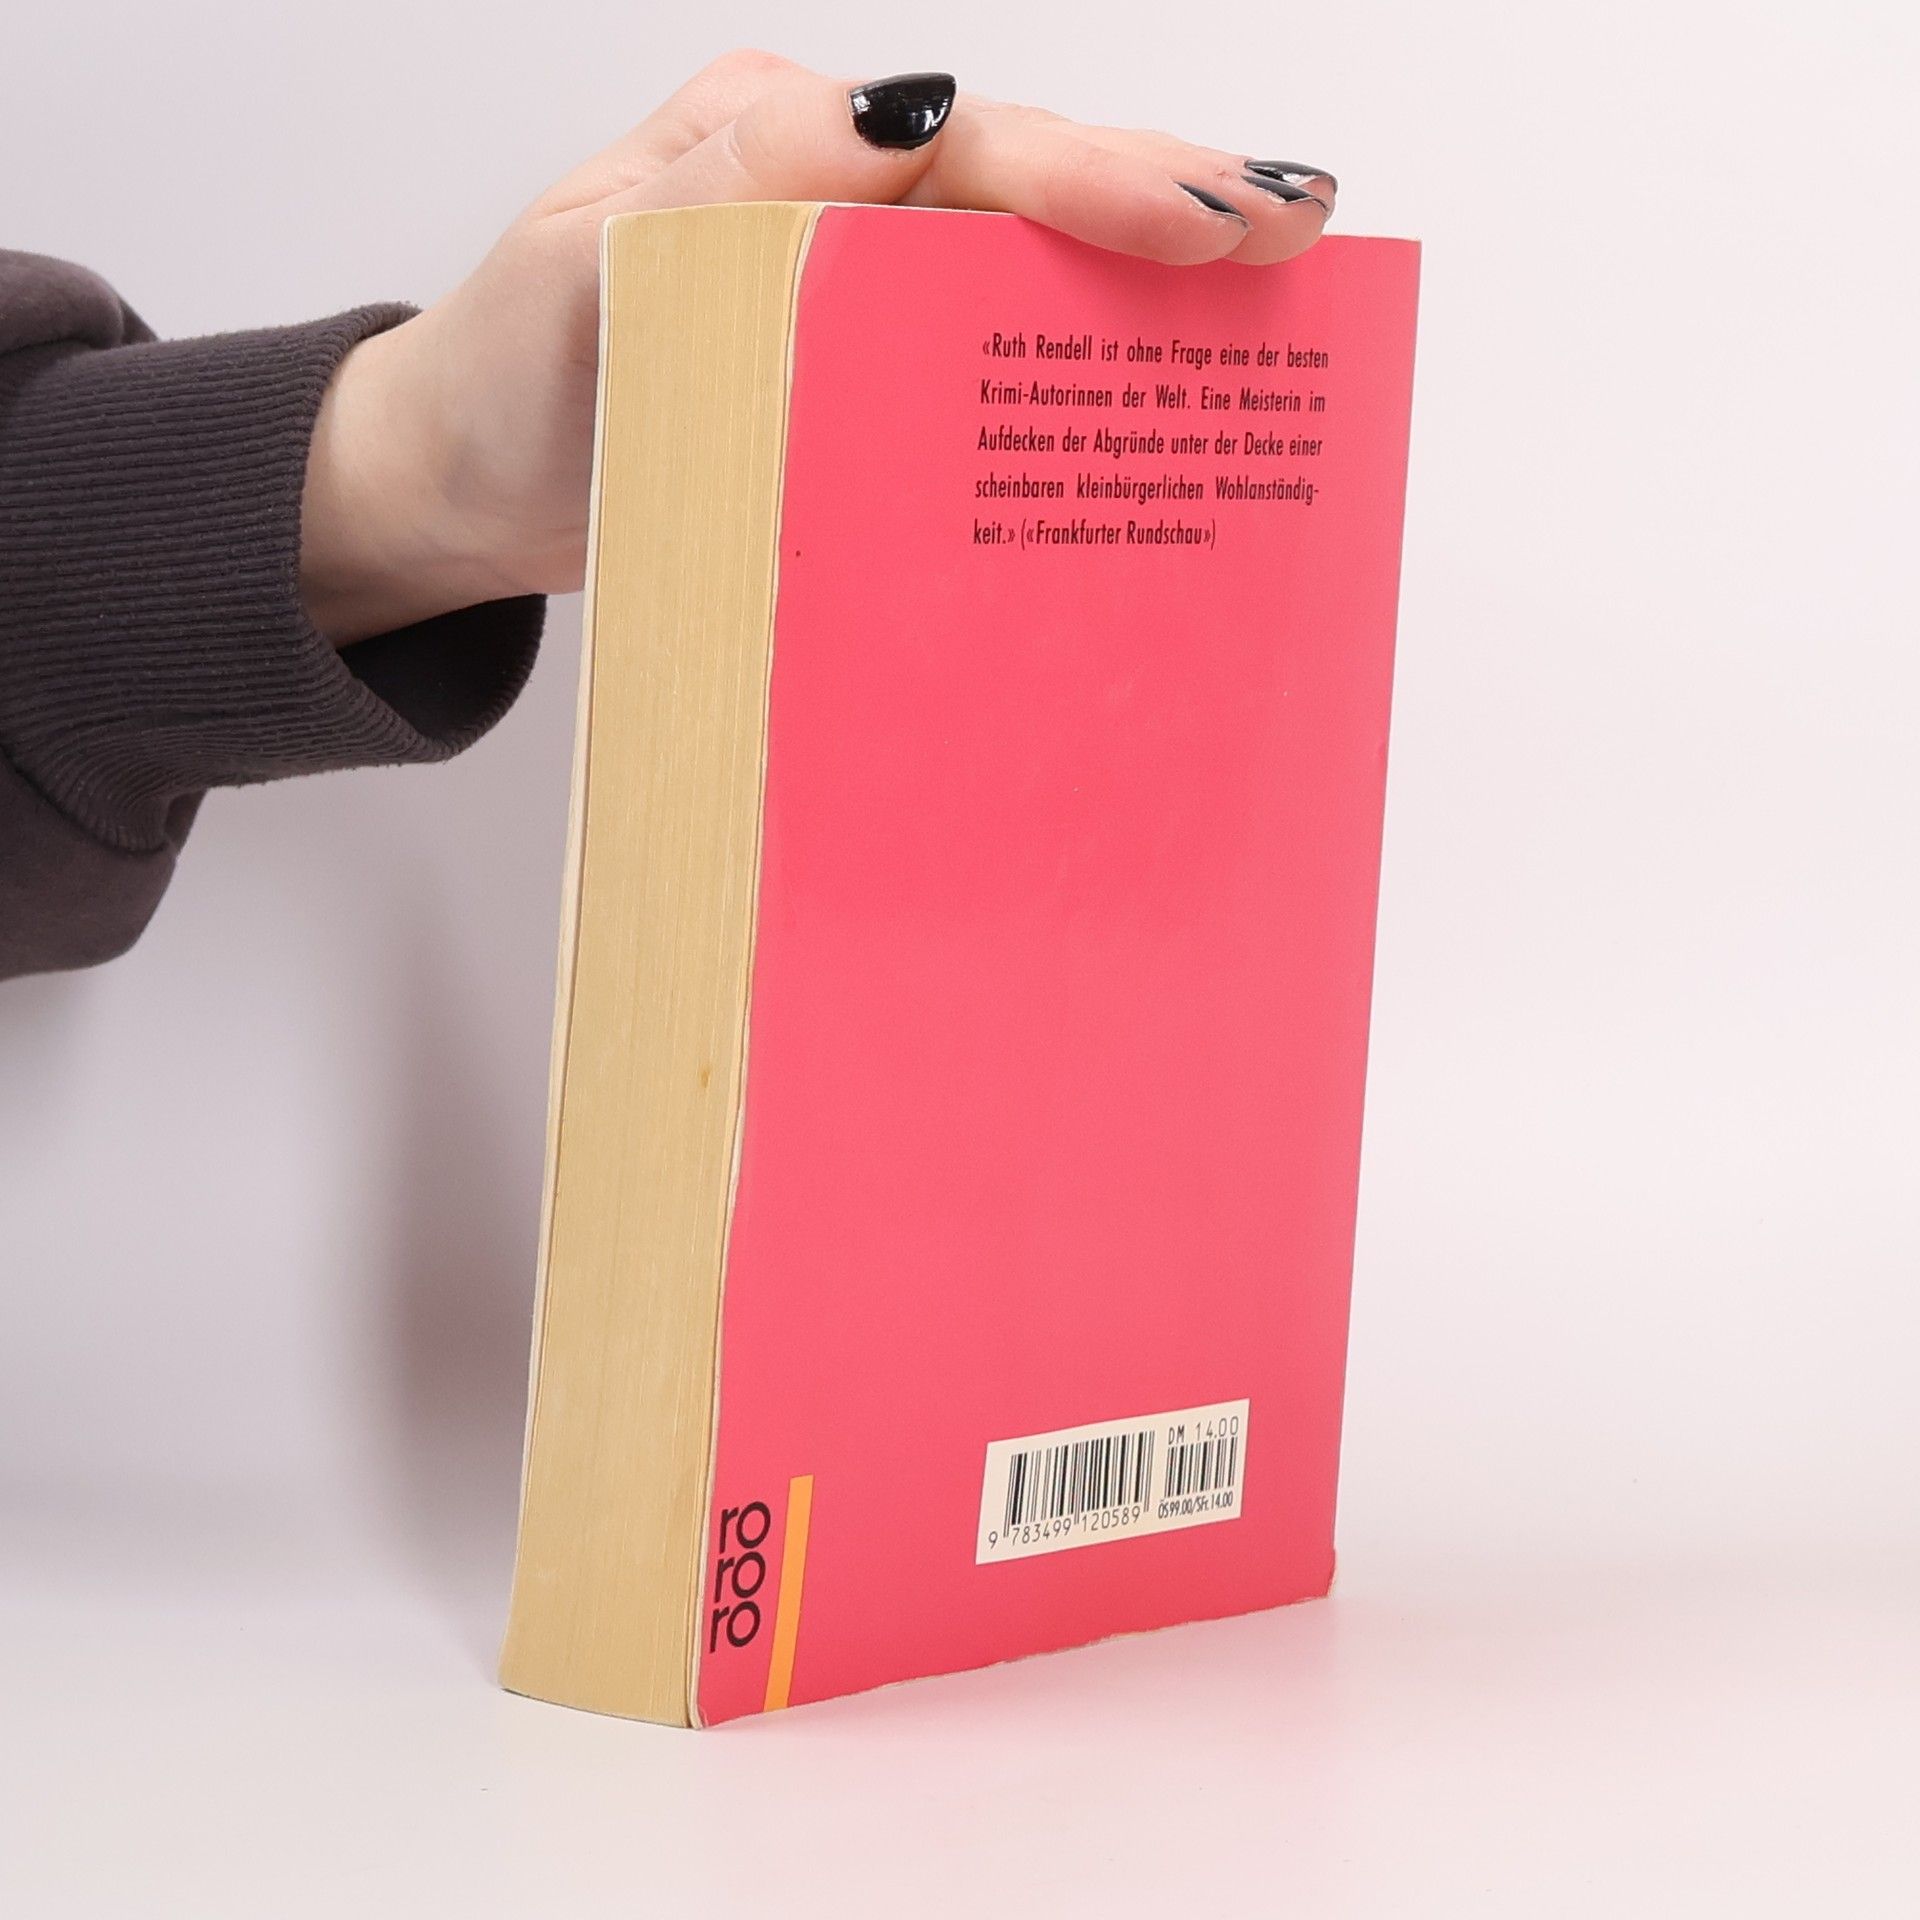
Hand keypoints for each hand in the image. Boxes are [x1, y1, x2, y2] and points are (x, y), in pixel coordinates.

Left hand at [299, 53, 1335, 644]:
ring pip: (1020, 272)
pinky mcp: (855, 383)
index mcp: (780, 148)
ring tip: (1261, 301)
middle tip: (1293, 234)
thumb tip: (908, 115)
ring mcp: (851, 295)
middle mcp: (832, 204)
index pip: (970, 148)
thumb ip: (736, 190)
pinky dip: (1064, 374)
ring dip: (1138, 288)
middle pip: (1025, 191)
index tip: (1213, 216)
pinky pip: (978, 365)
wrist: (458, 490)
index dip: (1100, 178)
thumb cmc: (502, 381)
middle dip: (1164, 204)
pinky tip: (1138, 402)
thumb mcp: (586, 267)